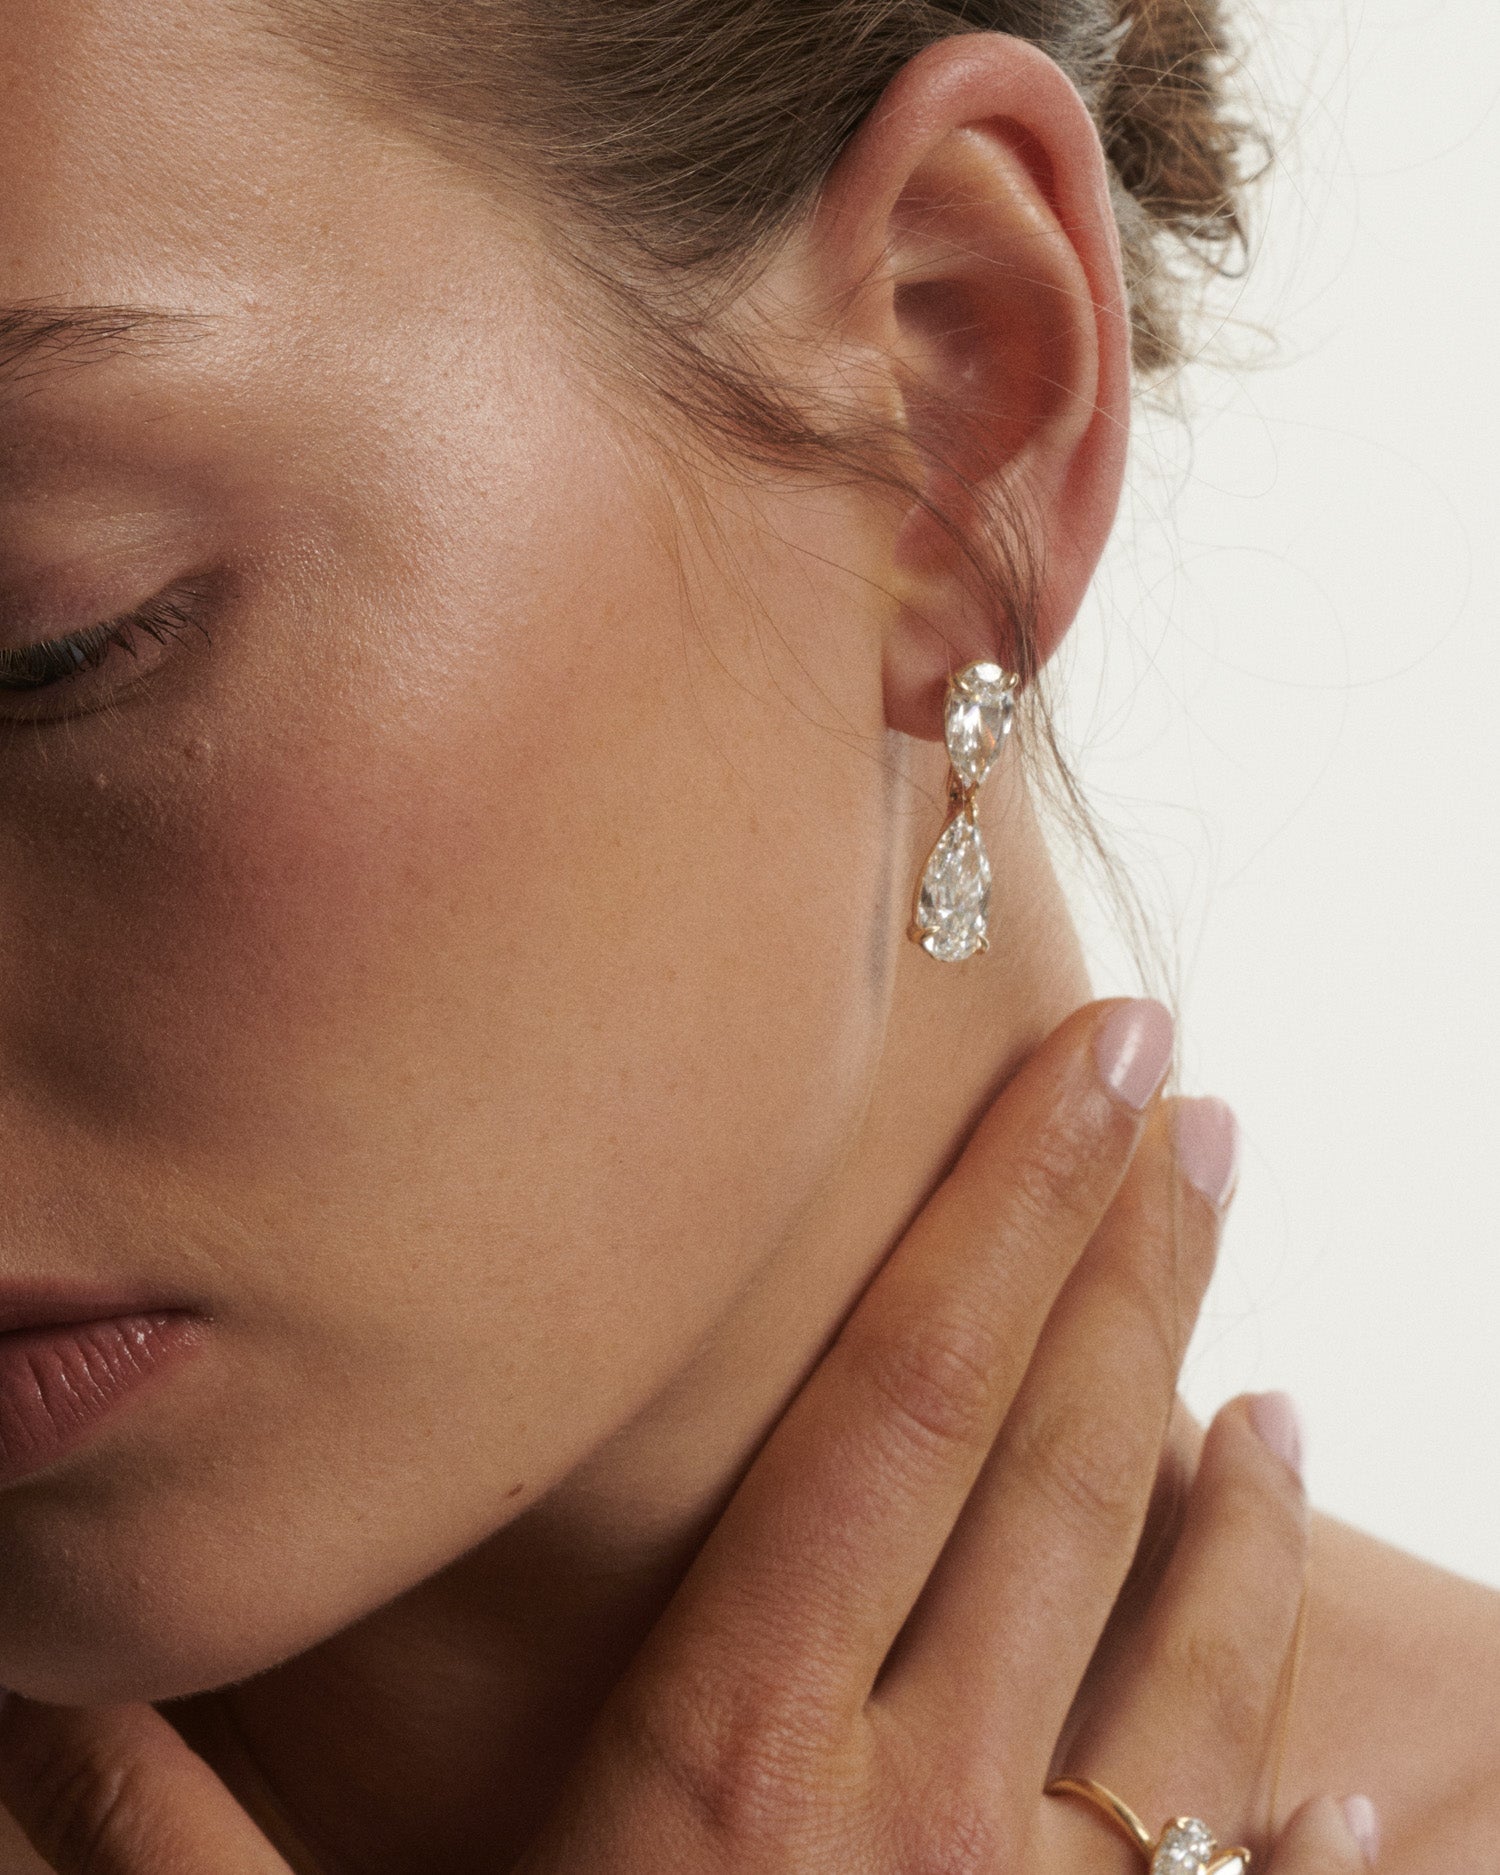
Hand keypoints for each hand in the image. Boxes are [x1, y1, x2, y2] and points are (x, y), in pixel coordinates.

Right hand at [0, 1001, 1376, 1873]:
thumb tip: (34, 1663)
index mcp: (733, 1764)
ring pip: (1176, 1654)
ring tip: (1274, 1368)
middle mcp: (917, 1818)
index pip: (896, 1408)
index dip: (997, 1215)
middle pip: (1052, 1471)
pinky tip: (1368, 1759)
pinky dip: (1304, 1792)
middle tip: (1185, 1099)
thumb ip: (172, 1833)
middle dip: (1126, 1261)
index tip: (1086, 1070)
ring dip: (1234, 1497)